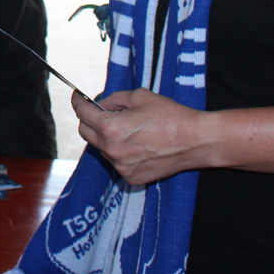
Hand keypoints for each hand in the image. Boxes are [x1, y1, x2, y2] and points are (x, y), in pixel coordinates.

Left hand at [73, 88, 211, 184]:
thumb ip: (114, 99)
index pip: (82, 113)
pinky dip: (119, 151)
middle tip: (100, 110)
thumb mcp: (139, 97)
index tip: (77, 96)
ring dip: (105, 136)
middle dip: (88, 119)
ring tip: (126, 127)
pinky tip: (136, 143)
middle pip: (85, 133)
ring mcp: (120, 166)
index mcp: (110, 128)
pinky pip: (116, 161)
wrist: (195, 141)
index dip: (77, 102)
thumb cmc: (170, 115)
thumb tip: (101, 104)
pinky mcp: (131, 177)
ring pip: (100, 148)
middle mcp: (111, 150)